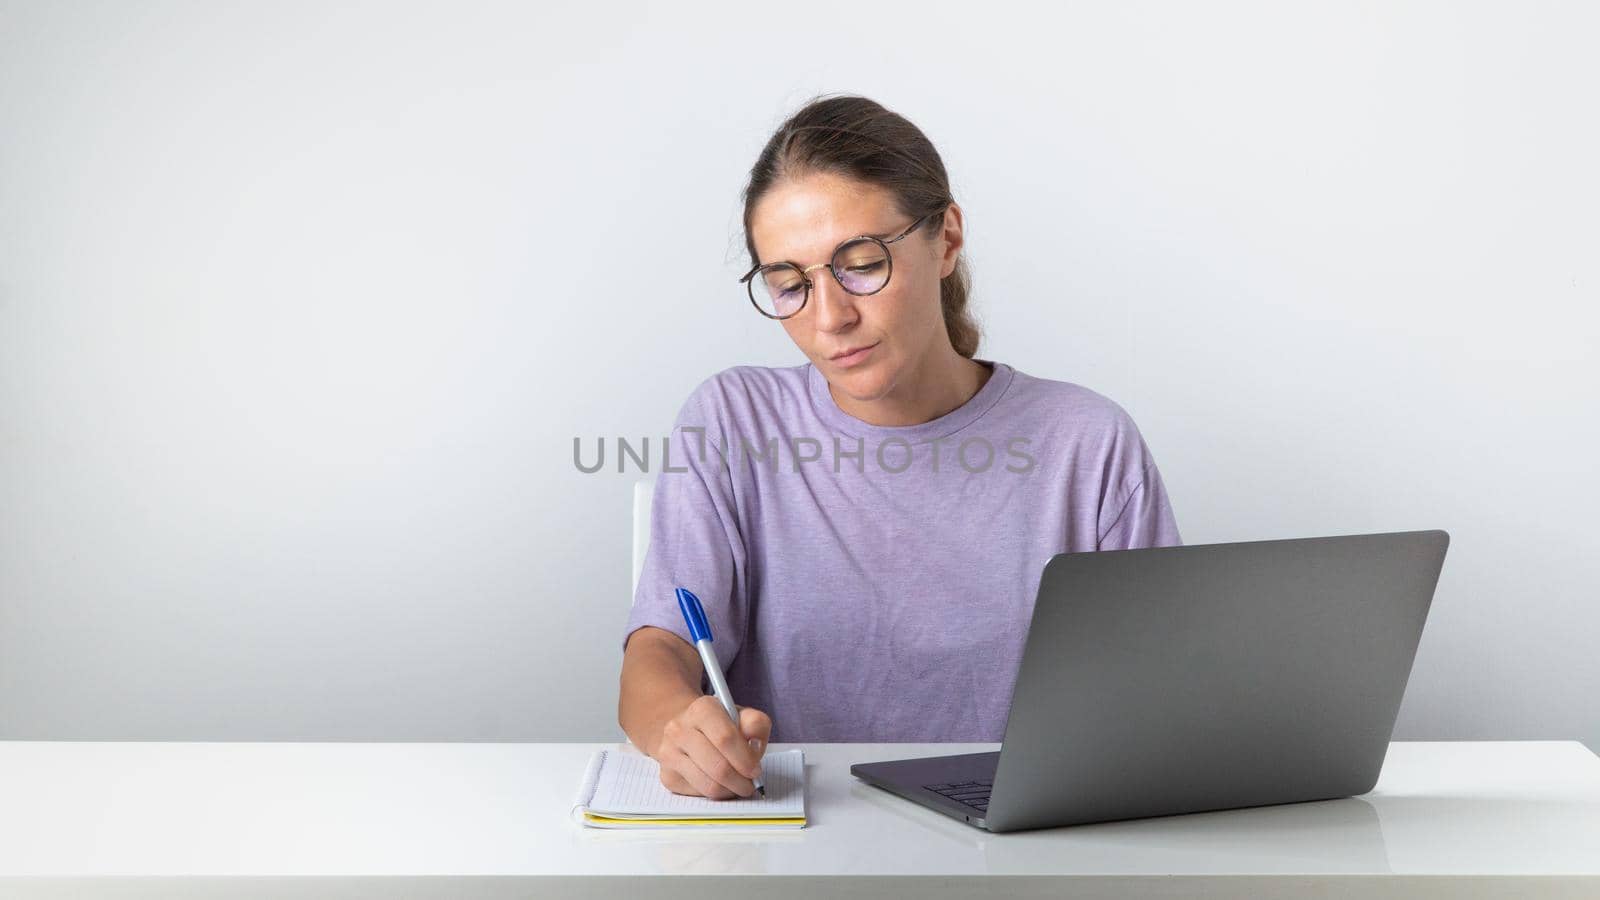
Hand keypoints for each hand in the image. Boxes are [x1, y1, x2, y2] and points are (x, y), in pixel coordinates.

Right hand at [653, 695, 771, 798]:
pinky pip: (698, 794)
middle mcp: (679, 729)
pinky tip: (719, 783)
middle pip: (718, 767)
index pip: (725, 739)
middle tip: (751, 784)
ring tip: (738, 785)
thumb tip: (755, 744)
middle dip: (741, 781)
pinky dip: (715, 794)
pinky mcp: (667, 775)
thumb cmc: (719, 726)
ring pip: (708, 785)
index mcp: (701, 709)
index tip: (756, 770)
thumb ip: (755, 724)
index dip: (746, 759)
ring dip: (730, 791)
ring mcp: (669, 753)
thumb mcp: (742, 717)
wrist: (687, 730)